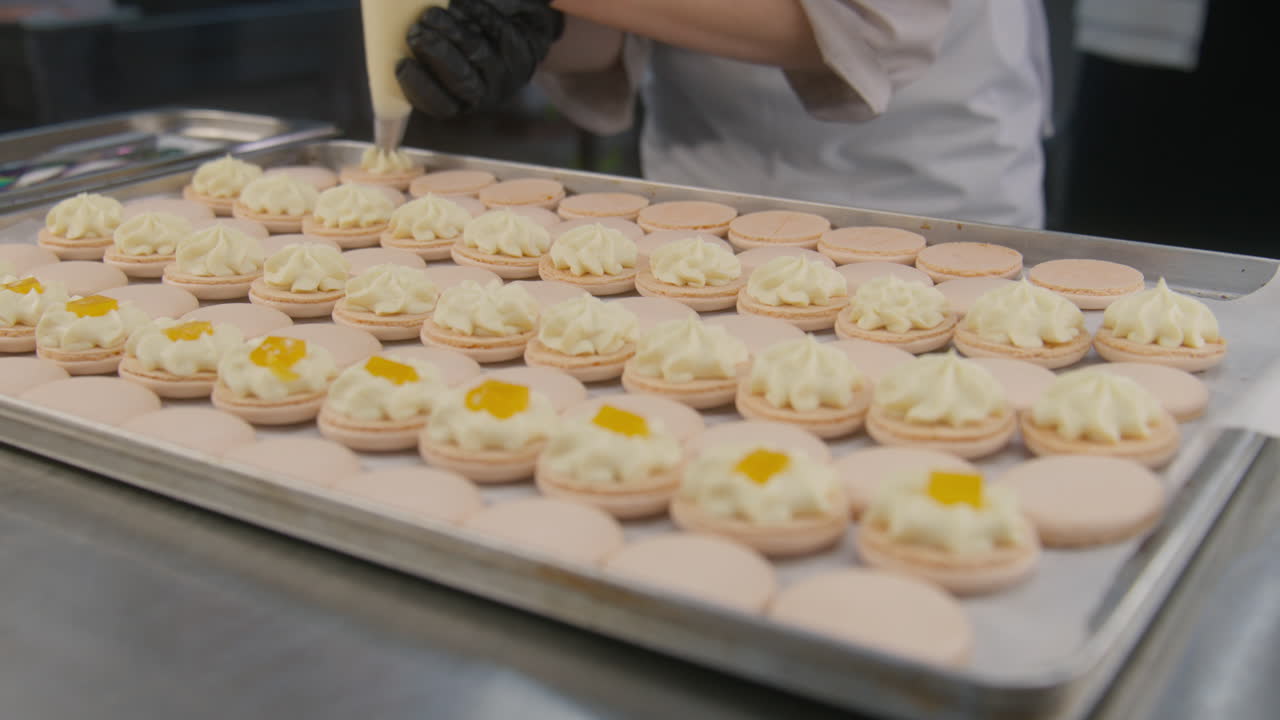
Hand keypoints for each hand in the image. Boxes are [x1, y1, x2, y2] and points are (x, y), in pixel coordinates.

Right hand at [396, 0, 563, 118]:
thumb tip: (387, 41)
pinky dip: (475, 15)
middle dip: (436, 55)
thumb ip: (416, 49)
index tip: (401, 64)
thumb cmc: (457, 39)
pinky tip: (458, 4)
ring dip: (452, 32)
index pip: (438, 105)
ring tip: (431, 14)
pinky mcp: (522, 49)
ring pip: (477, 54)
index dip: (419, 88)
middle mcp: (484, 93)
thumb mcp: (434, 53)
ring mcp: (505, 73)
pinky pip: (497, 31)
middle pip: (461, 81)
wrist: (508, 25)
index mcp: (458, 100)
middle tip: (415, 32)